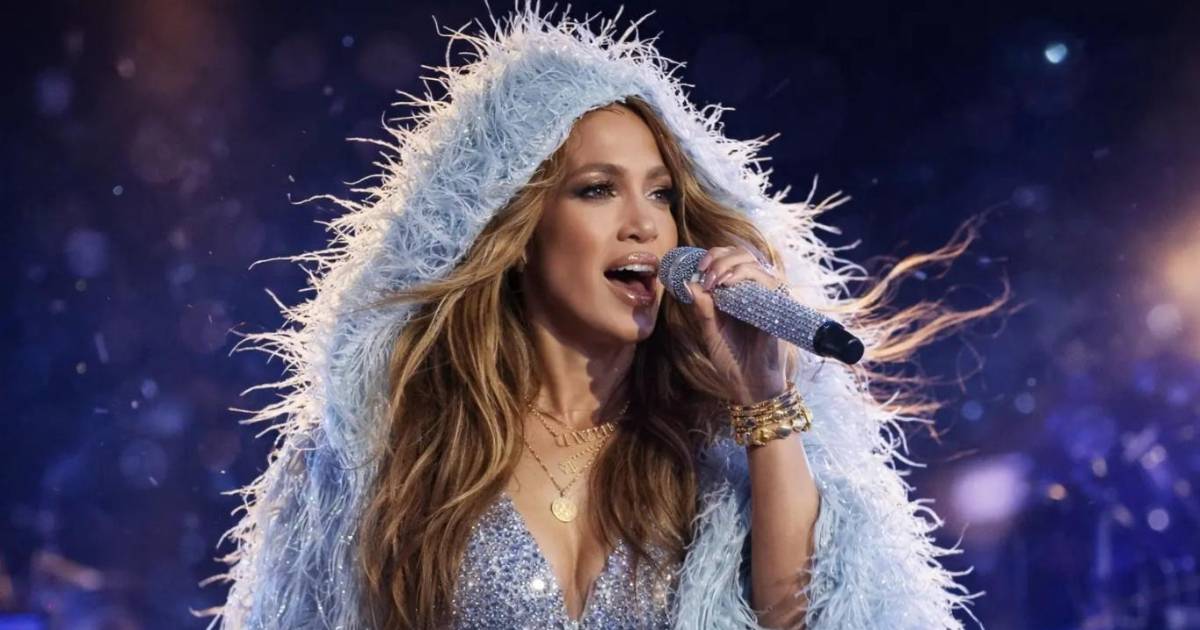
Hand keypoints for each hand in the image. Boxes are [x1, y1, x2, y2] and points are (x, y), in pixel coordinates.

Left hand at [679, 245, 789, 404]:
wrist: (749, 383)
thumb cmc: (731, 359)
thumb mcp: (710, 330)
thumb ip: (702, 308)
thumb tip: (688, 282)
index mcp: (737, 293)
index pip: (730, 258)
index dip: (714, 255)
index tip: (699, 267)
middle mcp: (753, 291)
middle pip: (743, 254)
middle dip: (720, 258)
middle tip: (707, 273)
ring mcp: (767, 298)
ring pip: (754, 263)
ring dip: (731, 266)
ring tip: (716, 281)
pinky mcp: (777, 307)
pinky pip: (768, 282)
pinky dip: (747, 277)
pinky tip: (730, 286)